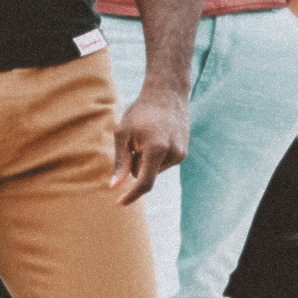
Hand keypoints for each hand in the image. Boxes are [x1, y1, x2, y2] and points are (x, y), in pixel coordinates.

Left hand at [112, 80, 187, 205]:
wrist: (167, 94)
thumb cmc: (140, 112)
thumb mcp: (123, 134)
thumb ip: (120, 162)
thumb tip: (114, 186)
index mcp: (156, 149)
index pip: (144, 182)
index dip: (132, 195)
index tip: (120, 203)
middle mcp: (172, 154)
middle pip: (145, 174)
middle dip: (134, 165)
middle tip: (133, 142)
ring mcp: (180, 154)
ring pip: (153, 170)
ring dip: (145, 159)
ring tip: (147, 136)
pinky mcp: (183, 152)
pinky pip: (162, 163)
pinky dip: (154, 156)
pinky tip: (156, 136)